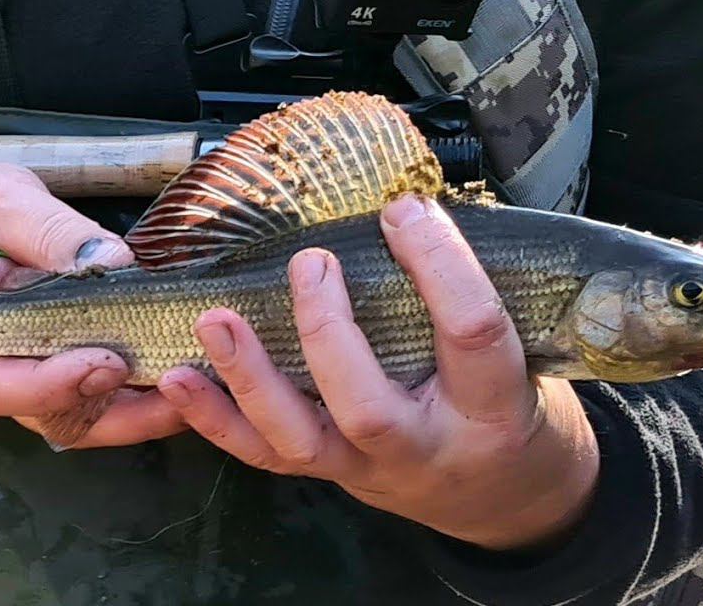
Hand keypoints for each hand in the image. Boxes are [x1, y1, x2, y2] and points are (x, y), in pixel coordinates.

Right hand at [0, 163, 186, 445]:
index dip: (53, 386)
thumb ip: (51, 231)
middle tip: (177, 385)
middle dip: (120, 412)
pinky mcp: (77, 365)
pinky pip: (113, 396)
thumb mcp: (3, 202)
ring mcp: (42, 374)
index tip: (106, 362)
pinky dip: (154, 393)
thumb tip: (112, 260)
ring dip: (147, 411)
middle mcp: (2, 370)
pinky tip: (199, 374)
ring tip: (202, 384)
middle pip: (56, 416)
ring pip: (93, 417)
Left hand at [156, 194, 599, 549]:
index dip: (440, 267)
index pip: (472, 333)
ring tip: (216, 319)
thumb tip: (409, 204)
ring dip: (251, 377)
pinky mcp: (328, 474)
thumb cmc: (508, 404)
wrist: (500, 497)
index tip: (404, 210)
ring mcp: (368, 467)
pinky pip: (264, 455)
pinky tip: (180, 377)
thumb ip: (470, 295)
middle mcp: (425, 446)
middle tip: (310, 262)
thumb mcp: (522, 354)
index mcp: (492, 405)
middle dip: (327, 332)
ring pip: (300, 438)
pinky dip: (216, 418)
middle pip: (366, 404)